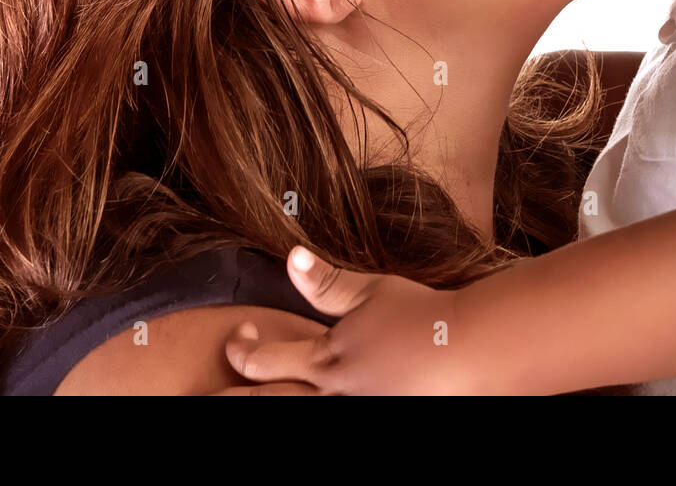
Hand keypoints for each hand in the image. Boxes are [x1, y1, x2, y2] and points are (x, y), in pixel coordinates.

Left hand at [220, 246, 477, 394]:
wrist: (468, 349)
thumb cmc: (421, 316)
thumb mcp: (372, 291)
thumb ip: (327, 283)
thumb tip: (290, 256)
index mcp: (328, 361)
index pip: (265, 362)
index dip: (243, 351)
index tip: (237, 335)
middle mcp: (334, 397)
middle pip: (269, 405)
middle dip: (233, 400)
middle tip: (208, 398)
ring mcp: (354, 413)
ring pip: (294, 413)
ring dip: (266, 407)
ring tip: (242, 402)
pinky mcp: (376, 419)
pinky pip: (331, 418)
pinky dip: (309, 407)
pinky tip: (304, 402)